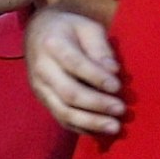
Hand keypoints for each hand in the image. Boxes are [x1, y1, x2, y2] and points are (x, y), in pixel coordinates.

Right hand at [25, 6, 123, 134]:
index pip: (75, 64)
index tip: (117, 86)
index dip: (97, 77)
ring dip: (91, 122)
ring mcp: (39, 86)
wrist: (38, 32)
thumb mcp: (86, 27)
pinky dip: (82, 128)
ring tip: (114, 127)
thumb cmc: (69, 29)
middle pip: (69, 92)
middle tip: (121, 109)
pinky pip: (61, 119)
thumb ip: (100, 47)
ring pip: (63, 111)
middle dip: (97, 104)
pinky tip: (100, 131)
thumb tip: (113, 70)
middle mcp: (42, 67)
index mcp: (52, 43)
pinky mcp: (42, 99)